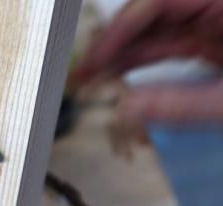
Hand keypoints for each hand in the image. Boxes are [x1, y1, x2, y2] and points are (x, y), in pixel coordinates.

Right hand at [73, 0, 222, 123]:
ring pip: (149, 36)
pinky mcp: (205, 44)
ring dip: (116, 58)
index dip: (117, 30)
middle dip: (109, 46)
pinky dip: (133, 66)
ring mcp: (207, 27)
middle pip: (146, 19)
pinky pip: (161, 51)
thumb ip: (181, 105)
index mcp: (222, 3)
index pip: (156, 3)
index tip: (94, 61)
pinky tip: (111, 78)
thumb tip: (128, 110)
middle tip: (81, 74)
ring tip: (88, 81)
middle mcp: (211, 10)